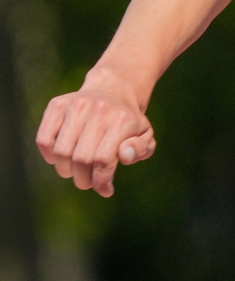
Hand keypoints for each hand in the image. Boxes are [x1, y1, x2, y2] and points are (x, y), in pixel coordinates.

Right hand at [36, 80, 155, 197]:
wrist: (113, 90)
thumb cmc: (129, 122)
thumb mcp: (145, 135)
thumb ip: (140, 149)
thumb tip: (123, 156)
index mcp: (122, 121)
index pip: (103, 160)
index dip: (100, 181)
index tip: (104, 190)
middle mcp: (98, 110)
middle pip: (81, 159)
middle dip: (83, 179)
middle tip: (87, 182)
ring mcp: (75, 105)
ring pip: (61, 152)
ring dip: (66, 170)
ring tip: (75, 172)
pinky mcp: (57, 105)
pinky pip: (44, 139)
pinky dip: (49, 156)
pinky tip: (59, 159)